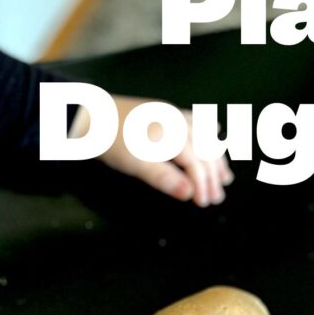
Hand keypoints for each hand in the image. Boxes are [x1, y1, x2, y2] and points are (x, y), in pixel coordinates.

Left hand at [72, 95, 232, 206]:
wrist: (90, 115)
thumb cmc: (111, 142)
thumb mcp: (137, 164)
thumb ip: (165, 178)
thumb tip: (189, 194)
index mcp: (172, 134)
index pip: (196, 163)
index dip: (203, 184)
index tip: (204, 203)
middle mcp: (177, 121)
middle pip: (204, 149)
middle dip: (214, 173)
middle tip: (218, 195)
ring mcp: (171, 114)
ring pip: (204, 135)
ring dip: (215, 156)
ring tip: (223, 174)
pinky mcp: (164, 112)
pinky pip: (194, 121)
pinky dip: (206, 134)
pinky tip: (212, 136)